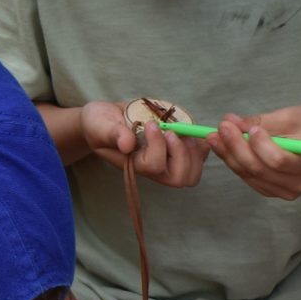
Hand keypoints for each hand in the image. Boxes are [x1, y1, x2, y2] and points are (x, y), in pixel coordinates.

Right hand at [79, 102, 208, 188]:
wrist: (105, 120)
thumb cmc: (99, 124)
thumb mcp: (100, 125)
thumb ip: (112, 133)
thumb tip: (127, 144)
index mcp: (134, 164)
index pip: (154, 166)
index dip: (158, 145)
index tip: (152, 124)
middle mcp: (153, 169)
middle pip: (179, 178)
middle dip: (181, 153)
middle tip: (172, 131)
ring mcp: (167, 162)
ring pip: (192, 173)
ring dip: (193, 150)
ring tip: (181, 130)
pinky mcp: (177, 151)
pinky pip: (199, 157)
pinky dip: (201, 144)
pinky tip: (189, 130)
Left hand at [210, 109, 300, 201]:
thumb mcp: (292, 116)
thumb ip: (262, 121)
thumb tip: (231, 121)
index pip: (279, 159)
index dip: (260, 145)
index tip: (249, 128)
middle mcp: (299, 183)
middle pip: (260, 169)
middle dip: (236, 146)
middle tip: (222, 126)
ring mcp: (285, 191)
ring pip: (250, 174)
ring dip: (229, 154)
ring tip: (214, 135)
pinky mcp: (272, 191)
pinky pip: (248, 178)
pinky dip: (234, 162)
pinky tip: (222, 147)